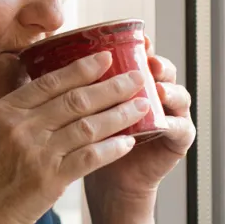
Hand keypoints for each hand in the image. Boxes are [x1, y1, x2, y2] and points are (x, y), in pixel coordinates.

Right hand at [0, 51, 150, 223]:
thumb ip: (16, 113)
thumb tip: (49, 91)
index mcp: (3, 111)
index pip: (50, 82)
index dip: (82, 68)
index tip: (106, 58)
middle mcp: (20, 128)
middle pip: (75, 100)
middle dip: (111, 86)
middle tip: (137, 77)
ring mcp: (36, 153)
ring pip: (88, 126)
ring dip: (119, 114)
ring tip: (141, 106)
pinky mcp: (50, 180)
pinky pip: (90, 157)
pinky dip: (112, 148)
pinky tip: (128, 141)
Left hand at [84, 36, 195, 212]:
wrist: (107, 183)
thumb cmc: (91, 144)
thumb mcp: (82, 112)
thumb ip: (76, 87)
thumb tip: (43, 57)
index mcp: (132, 83)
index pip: (139, 57)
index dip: (137, 46)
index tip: (131, 39)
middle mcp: (155, 94)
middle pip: (162, 71)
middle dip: (156, 63)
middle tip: (148, 59)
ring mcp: (170, 115)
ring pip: (177, 95)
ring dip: (169, 89)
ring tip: (157, 88)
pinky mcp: (178, 140)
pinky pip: (181, 128)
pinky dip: (172, 123)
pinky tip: (162, 122)